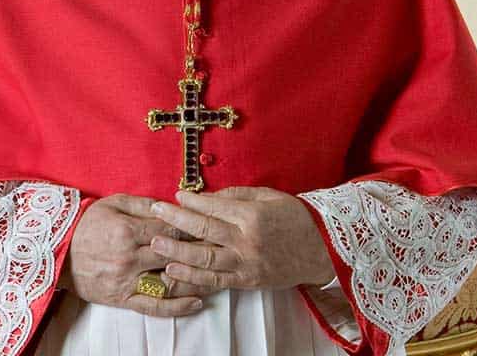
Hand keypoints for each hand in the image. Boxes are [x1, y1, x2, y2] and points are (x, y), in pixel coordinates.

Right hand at [68, 193, 215, 315]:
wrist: (57, 251)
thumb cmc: (88, 223)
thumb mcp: (114, 203)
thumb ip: (144, 204)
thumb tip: (171, 204)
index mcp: (129, 231)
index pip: (171, 229)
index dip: (193, 226)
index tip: (211, 225)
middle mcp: (130, 258)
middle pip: (175, 254)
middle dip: (201, 251)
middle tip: (224, 248)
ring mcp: (126, 281)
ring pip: (169, 282)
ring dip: (196, 280)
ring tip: (220, 275)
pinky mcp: (122, 299)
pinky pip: (153, 307)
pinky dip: (177, 307)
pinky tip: (197, 302)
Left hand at [149, 186, 334, 291]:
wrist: (322, 248)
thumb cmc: (294, 216)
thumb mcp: (267, 196)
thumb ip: (235, 196)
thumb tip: (206, 197)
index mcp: (252, 215)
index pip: (214, 207)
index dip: (192, 201)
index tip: (175, 195)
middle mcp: (247, 240)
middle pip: (204, 230)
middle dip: (176, 220)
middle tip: (155, 211)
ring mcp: (246, 263)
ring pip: (205, 258)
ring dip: (178, 250)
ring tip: (156, 242)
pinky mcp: (247, 281)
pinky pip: (216, 280)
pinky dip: (193, 276)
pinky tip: (175, 269)